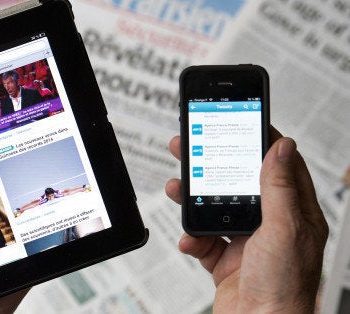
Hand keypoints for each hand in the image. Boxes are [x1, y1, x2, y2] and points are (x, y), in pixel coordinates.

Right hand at [165, 128, 327, 312]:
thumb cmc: (284, 286)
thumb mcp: (284, 229)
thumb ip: (280, 187)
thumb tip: (282, 147)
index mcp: (294, 214)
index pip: (278, 167)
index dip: (259, 142)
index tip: (240, 123)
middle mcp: (270, 226)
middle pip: (238, 184)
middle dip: (212, 166)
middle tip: (190, 146)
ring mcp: (246, 243)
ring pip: (214, 209)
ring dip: (193, 199)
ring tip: (176, 188)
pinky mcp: (225, 261)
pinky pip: (203, 241)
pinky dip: (191, 238)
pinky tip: (190, 240)